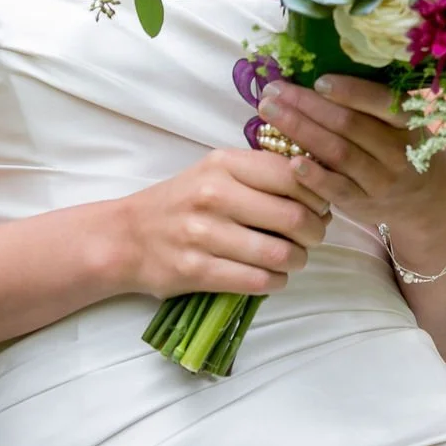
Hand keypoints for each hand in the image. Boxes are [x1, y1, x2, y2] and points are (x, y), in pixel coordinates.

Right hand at [111, 148, 331, 298]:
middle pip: (293, 217)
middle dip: (316, 231)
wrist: (125, 238)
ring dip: (298, 260)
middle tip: (314, 236)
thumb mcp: (217, 171)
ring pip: (278, 253)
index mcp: (224, 164)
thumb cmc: (182, 201)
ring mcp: (202, 234)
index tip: (321, 205)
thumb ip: (262, 172)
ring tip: (296, 258)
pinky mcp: (195, 271)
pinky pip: (255, 280)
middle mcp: (214, 195)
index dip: (318, 194)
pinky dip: (275, 281)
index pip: (293, 175)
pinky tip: (274, 277)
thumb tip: (319, 185)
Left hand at [256, 75, 445, 256]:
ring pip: (338, 153)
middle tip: (274, 90)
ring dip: (300, 131)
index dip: (351, 91)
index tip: (318, 80)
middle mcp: (398, 150)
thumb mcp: (403, 124)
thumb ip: (372, 105)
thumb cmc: (405, 148)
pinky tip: (290, 162)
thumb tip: (318, 77)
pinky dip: (313, 175)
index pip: (382, 102)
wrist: (428, 199)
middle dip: (308, 104)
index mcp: (408, 122)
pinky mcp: (363, 203)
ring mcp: (381, 179)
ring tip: (270, 113)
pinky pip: (336, 189)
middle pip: (349, 124)